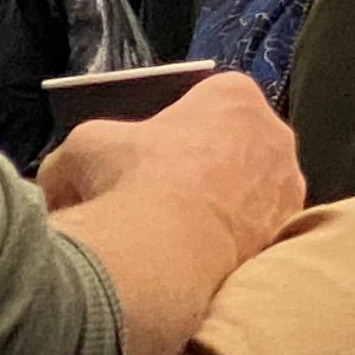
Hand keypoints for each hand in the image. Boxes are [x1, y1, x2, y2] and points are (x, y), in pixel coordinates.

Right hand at [41, 75, 300, 247]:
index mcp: (233, 93)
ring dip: (228, 206)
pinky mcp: (288, 236)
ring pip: (254, 190)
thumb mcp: (83, 150)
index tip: (155, 155)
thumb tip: (65, 182)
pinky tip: (205, 261)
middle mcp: (274, 132)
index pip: (210, 100)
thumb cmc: (129, 184)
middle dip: (208, 166)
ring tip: (185, 237)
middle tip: (168, 199)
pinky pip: (260, 233)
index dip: (180, 127)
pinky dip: (237, 244)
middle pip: (236, 144)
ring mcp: (288, 185)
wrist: (162, 257)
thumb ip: (82, 155)